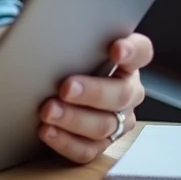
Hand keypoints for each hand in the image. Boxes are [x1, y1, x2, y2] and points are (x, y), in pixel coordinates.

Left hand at [38, 33, 151, 163]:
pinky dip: (65, 141)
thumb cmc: (56, 56)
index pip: (141, 52)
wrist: (39, 82)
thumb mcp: (60, 41)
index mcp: (126, 61)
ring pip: (104, 125)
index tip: (115, 49)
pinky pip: (87, 149)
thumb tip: (44, 30)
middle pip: (122, 94)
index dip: (132, 51)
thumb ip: (65, 36)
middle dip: (93, 91)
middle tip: (66, 87)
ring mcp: (116, 120)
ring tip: (47, 111)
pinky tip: (46, 131)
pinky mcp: (97, 144)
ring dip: (74, 119)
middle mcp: (127, 91)